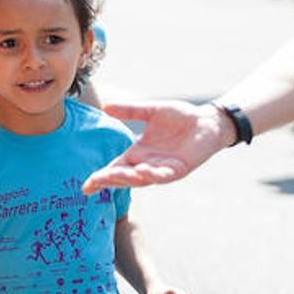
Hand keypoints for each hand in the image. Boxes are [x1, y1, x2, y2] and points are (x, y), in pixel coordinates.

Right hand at [82, 101, 230, 192]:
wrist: (208, 121)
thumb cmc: (181, 117)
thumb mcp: (151, 111)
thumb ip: (130, 110)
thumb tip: (105, 106)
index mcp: (137, 153)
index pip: (114, 169)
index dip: (100, 178)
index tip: (85, 186)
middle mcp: (147, 164)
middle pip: (124, 178)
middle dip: (109, 180)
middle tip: (95, 181)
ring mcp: (162, 169)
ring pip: (142, 180)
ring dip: (128, 178)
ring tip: (114, 174)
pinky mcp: (179, 169)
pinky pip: (164, 175)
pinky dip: (153, 174)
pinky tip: (143, 169)